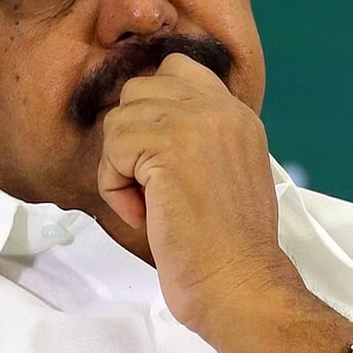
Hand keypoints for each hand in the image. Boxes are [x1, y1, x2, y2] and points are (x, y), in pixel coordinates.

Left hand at [97, 53, 284, 329]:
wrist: (238, 282)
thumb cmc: (227, 249)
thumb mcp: (225, 175)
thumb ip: (198, 140)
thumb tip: (145, 132)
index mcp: (237, 115)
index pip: (178, 70)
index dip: (152, 108)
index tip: (154, 157)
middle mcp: (220, 108)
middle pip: (140, 88)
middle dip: (132, 137)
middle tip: (151, 184)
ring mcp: (196, 122)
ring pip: (120, 118)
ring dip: (121, 166)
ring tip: (149, 203)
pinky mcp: (169, 146)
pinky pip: (113, 148)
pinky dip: (115, 187)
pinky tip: (145, 213)